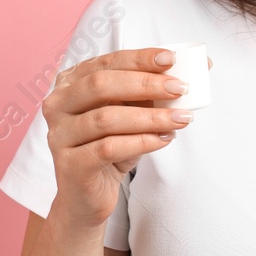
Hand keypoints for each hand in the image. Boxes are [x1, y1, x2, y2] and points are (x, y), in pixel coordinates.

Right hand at [44, 50, 211, 229]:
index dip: (138, 58)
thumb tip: (198, 66)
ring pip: (106, 118)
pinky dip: (141, 142)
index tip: (170, 59)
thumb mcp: (130, 115)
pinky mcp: (70, 165)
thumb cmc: (109, 148)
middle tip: (180, 88)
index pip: (105, 62)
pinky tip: (163, 140)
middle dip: (145, 84)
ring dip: (150, 117)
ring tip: (180, 119)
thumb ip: (152, 92)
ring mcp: (59, 136)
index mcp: (70, 83)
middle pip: (100, 85)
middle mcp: (58, 105)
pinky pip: (108, 148)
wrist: (88, 197)